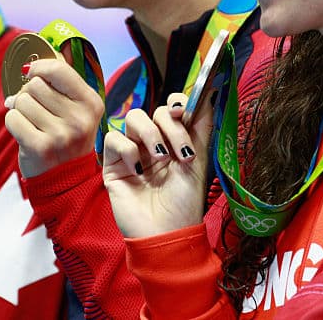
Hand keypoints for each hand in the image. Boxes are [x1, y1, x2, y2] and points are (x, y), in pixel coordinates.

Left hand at [4, 58, 105, 177]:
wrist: (66, 180)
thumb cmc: (67, 138)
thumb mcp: (77, 110)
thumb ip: (61, 84)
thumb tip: (31, 64)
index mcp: (91, 103)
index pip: (59, 69)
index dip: (39, 67)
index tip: (33, 73)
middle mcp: (79, 118)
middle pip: (35, 84)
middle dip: (28, 93)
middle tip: (35, 109)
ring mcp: (61, 134)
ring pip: (21, 101)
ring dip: (20, 110)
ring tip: (32, 123)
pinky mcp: (40, 147)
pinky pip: (12, 118)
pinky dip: (13, 123)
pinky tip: (24, 132)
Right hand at [102, 92, 213, 238]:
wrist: (167, 233)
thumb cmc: (185, 202)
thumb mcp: (199, 159)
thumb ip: (202, 124)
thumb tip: (209, 90)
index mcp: (175, 140)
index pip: (173, 106)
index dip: (178, 102)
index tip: (184, 112)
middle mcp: (154, 143)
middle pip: (155, 110)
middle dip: (170, 127)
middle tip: (180, 153)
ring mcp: (133, 152)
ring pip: (133, 117)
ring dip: (150, 134)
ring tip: (160, 159)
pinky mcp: (113, 164)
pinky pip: (113, 139)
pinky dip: (128, 150)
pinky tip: (139, 171)